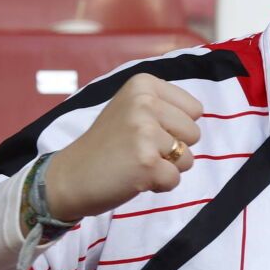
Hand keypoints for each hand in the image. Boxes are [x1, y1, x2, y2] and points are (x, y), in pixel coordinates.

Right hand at [45, 74, 204, 220]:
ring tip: (136, 162)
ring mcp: (145, 132)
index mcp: (143, 84)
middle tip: (140, 149)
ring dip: (166, 167)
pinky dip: (159, 185)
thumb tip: (200, 112)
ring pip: (187, 158)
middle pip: (194, 134)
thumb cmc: (107, 144)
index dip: (176, 127)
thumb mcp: (131, 108)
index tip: (146, 130)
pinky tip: (134, 177)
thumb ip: (163, 105)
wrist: (70, 176)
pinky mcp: (147, 162)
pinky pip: (175, 179)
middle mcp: (145, 102)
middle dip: (174, 148)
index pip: (195, 109)